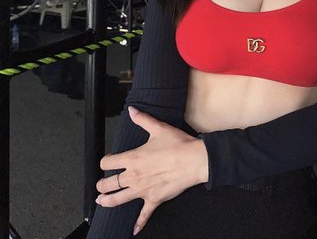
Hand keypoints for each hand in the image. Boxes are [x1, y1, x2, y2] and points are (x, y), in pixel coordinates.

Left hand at [95, 106, 208, 234]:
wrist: (194, 160)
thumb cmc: (178, 144)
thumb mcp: (158, 128)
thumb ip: (143, 119)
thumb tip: (132, 110)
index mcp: (133, 159)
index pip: (109, 162)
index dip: (105, 161)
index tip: (107, 160)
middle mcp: (134, 176)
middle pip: (110, 183)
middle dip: (102, 184)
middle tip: (100, 185)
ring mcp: (143, 190)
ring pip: (119, 199)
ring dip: (108, 201)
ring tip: (101, 202)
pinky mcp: (154, 199)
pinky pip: (144, 214)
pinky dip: (139, 223)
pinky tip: (134, 230)